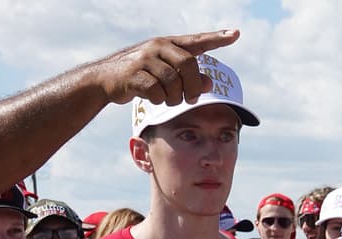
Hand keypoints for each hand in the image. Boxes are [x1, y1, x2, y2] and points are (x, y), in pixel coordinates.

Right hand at [92, 30, 240, 105]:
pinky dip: (159, 100)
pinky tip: (153, 99)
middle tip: (192, 99)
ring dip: (175, 97)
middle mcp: (158, 47)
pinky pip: (156, 91)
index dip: (217, 38)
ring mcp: (144, 59)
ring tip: (169, 100)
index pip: (197, 41)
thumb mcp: (166, 75)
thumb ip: (188, 78)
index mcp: (169, 44)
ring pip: (173, 81)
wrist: (105, 80)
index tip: (235, 34)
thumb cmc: (141, 76)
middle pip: (188, 65)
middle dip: (193, 86)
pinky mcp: (133, 74)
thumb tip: (210, 83)